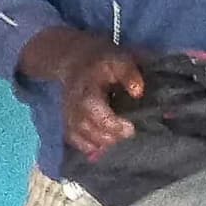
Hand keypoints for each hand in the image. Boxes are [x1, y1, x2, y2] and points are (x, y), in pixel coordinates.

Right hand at [16, 30, 147, 156]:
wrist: (76, 59)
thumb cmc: (103, 60)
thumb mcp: (119, 58)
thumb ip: (129, 73)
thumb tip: (138, 92)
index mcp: (87, 87)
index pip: (93, 109)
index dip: (112, 124)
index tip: (131, 128)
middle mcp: (74, 102)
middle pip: (86, 126)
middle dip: (109, 136)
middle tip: (127, 134)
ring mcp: (68, 112)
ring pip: (79, 135)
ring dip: (100, 143)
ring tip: (118, 141)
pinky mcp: (67, 119)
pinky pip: (73, 139)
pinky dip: (87, 146)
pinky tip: (103, 147)